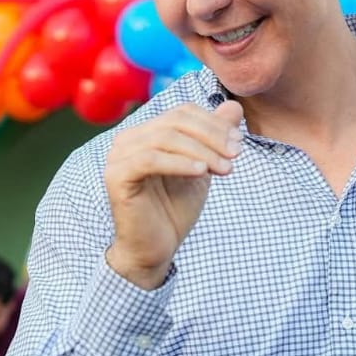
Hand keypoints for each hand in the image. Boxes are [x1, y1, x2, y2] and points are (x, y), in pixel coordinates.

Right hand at [104, 101, 243, 289]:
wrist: (154, 249)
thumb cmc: (175, 209)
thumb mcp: (202, 168)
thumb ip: (214, 137)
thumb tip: (234, 106)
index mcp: (146, 133)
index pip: (183, 112)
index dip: (214, 124)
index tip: (239, 144)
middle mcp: (128, 139)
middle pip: (176, 121)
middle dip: (212, 136)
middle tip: (236, 155)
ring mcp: (118, 156)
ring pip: (166, 137)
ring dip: (202, 151)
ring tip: (225, 169)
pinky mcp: (115, 176)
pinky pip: (150, 159)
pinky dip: (180, 163)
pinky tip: (201, 173)